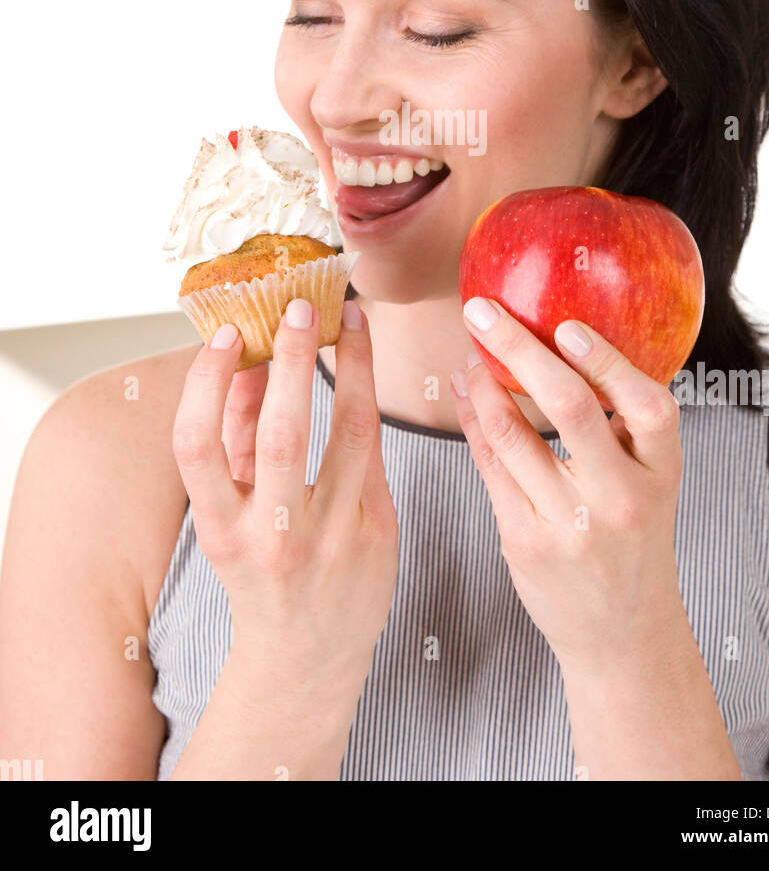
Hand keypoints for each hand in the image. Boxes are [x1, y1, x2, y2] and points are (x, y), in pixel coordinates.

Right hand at [172, 300, 398, 694]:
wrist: (305, 657)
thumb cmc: (260, 569)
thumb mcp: (229, 511)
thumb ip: (235, 436)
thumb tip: (243, 357)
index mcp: (220, 529)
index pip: (196, 447)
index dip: (205, 384)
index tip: (223, 334)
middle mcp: (273, 535)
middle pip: (281, 434)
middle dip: (292, 361)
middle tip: (299, 307)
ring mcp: (331, 538)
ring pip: (350, 433)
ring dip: (353, 366)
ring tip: (353, 319)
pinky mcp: (377, 536)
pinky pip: (375, 454)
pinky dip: (370, 402)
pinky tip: (369, 365)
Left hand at [450, 297, 685, 672]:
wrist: (624, 634)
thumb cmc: (634, 541)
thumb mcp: (652, 482)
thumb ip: (625, 424)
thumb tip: (567, 340)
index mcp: (662, 475)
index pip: (649, 407)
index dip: (608, 362)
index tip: (568, 325)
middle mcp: (621, 499)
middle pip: (570, 408)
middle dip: (520, 349)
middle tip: (485, 311)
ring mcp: (571, 525)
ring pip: (514, 436)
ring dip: (483, 384)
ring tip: (470, 352)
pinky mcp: (526, 543)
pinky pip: (490, 467)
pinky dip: (474, 423)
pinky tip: (466, 396)